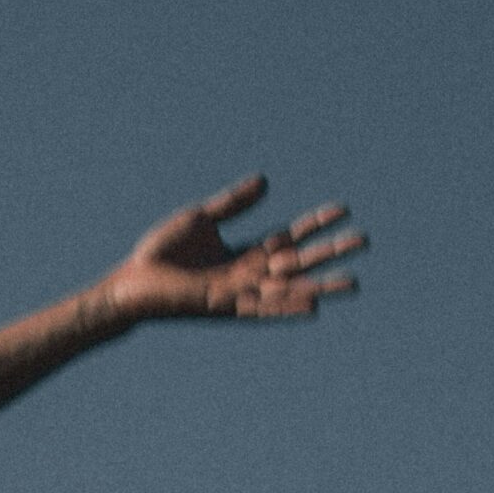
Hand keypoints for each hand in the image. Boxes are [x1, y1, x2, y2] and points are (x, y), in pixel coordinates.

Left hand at [102, 175, 364, 324]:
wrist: (129, 284)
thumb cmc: (160, 255)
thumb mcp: (201, 219)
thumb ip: (234, 204)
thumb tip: (267, 182)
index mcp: (242, 255)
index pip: (289, 237)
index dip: (315, 223)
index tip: (344, 209)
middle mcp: (246, 277)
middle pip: (297, 263)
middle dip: (330, 253)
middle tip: (364, 241)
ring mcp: (237, 295)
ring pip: (287, 290)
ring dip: (320, 286)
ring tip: (354, 284)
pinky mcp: (223, 308)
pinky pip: (262, 310)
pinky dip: (287, 308)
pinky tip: (312, 307)